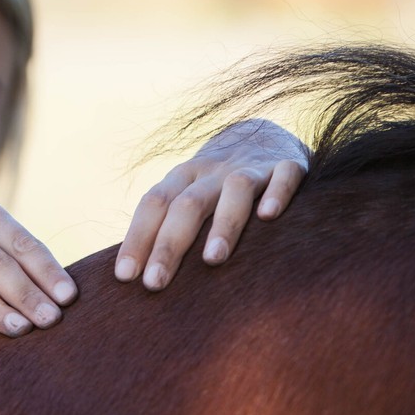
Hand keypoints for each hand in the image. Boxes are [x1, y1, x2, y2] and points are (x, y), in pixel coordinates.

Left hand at [116, 118, 306, 289]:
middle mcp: (213, 171)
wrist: (265, 132)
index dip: (137, 238)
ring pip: (235, 189)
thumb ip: (168, 227)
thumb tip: (135, 277)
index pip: (153, 205)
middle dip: (168, 245)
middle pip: (187, 204)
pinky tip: (269, 217)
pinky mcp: (289, 164)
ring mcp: (252, 166)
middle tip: (155, 283)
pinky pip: (284, 175)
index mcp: (183, 178)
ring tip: (212, 260)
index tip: (125, 277)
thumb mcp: (189, 195)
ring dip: (223, 224)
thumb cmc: (218, 184)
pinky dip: (277, 193)